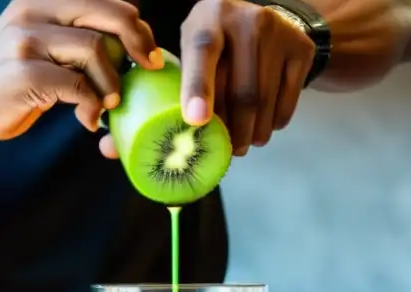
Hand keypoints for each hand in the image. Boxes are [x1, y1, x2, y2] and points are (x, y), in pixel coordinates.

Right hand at [0, 0, 161, 141]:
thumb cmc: (7, 77)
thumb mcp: (39, 41)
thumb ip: (74, 36)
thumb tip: (129, 44)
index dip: (136, 24)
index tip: (147, 51)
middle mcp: (35, 9)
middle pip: (110, 15)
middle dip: (139, 43)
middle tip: (148, 68)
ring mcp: (28, 39)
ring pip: (96, 50)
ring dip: (112, 83)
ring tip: (108, 104)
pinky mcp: (25, 73)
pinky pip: (78, 86)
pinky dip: (92, 105)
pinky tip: (88, 117)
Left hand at [99, 0, 314, 159]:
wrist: (271, 19)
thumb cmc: (211, 49)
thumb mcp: (184, 57)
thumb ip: (150, 99)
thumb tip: (109, 150)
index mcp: (207, 18)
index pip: (200, 52)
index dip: (197, 87)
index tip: (194, 121)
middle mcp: (246, 20)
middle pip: (240, 92)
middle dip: (230, 134)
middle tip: (223, 154)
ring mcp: (279, 33)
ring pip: (263, 105)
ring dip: (250, 137)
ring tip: (240, 145)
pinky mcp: (301, 50)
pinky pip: (286, 104)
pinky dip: (271, 126)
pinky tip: (260, 127)